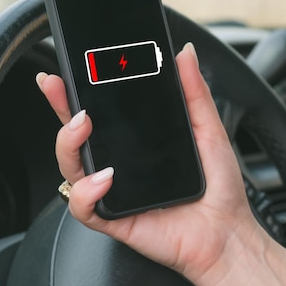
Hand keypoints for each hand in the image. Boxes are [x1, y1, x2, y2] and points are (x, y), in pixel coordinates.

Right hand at [36, 42, 261, 282]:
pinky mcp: (112, 218)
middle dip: (58, 107)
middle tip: (58, 86)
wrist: (227, 232)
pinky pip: (83, 206)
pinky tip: (105, 178)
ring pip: (70, 167)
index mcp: (131, 143)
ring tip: (83, 126)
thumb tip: (185, 53)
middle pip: (74, 135)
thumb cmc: (217, 187)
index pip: (96, 113)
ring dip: (68, 144)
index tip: (66, 69)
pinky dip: (87, 191)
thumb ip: (194, 92)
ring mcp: (110, 190)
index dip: (75, 93)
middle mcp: (115, 164)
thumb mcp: (208, 130)